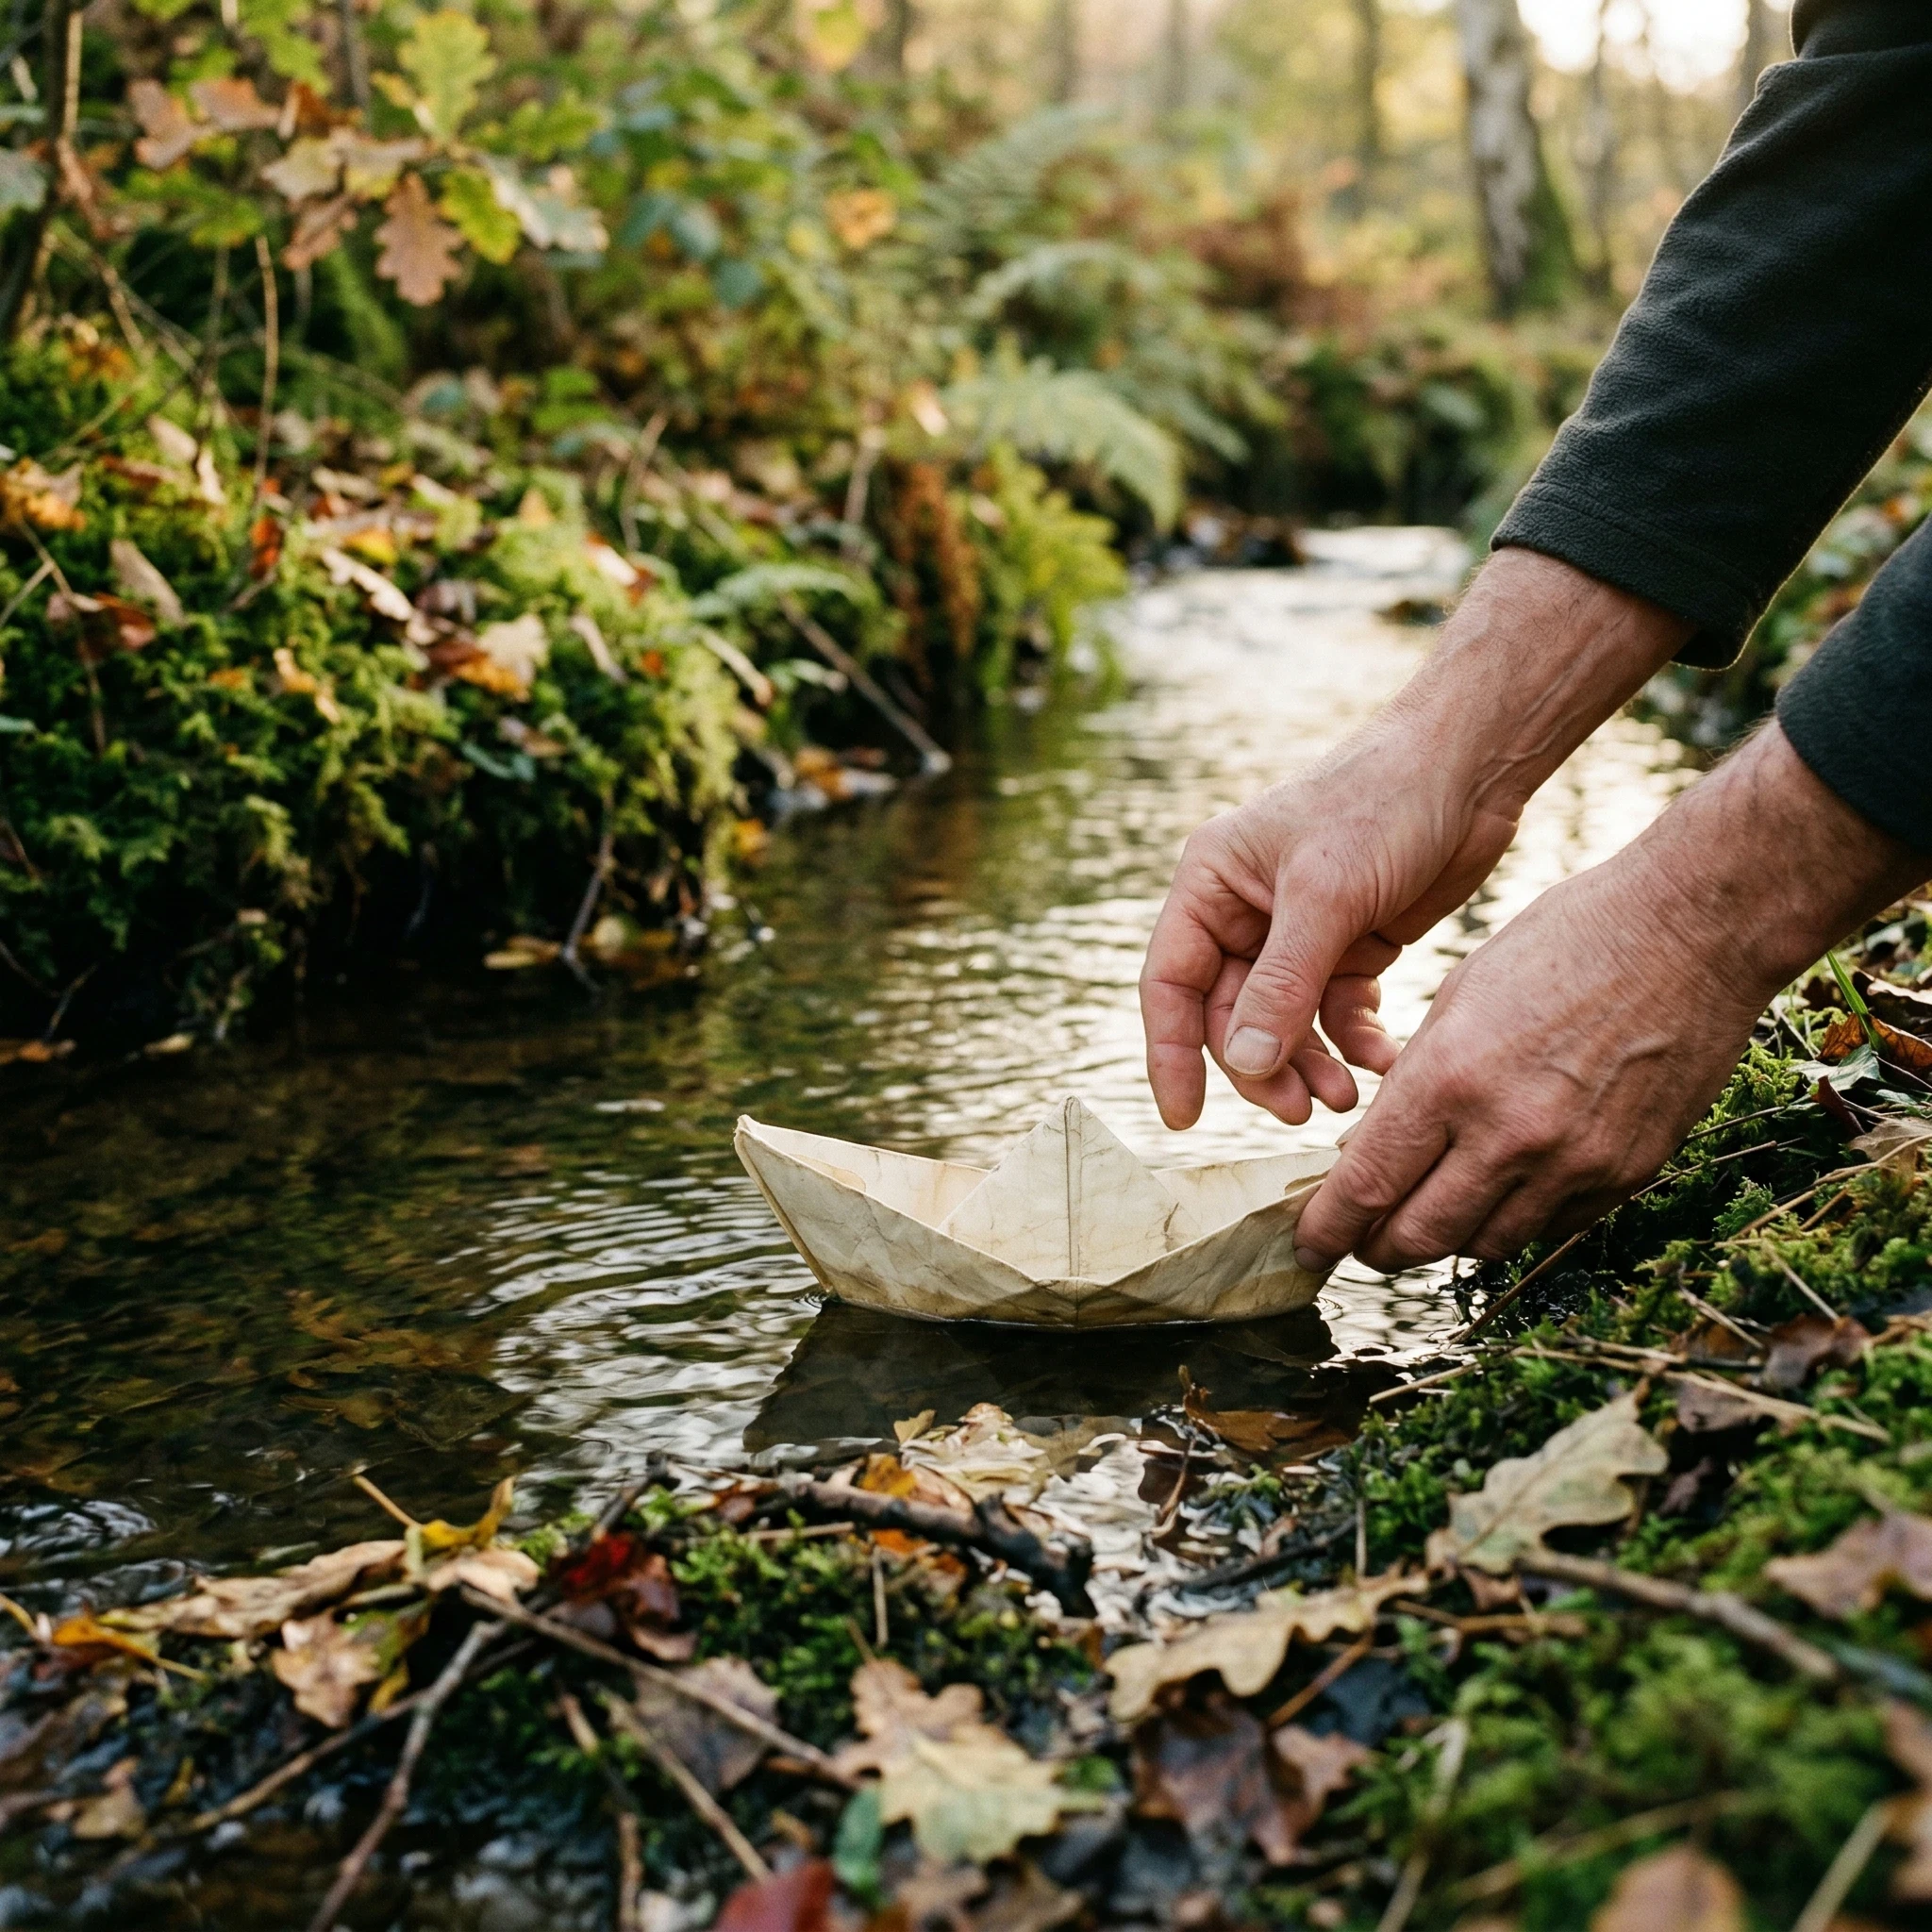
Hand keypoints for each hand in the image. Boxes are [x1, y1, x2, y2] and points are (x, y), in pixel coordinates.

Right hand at [1138, 739, 1519, 1127]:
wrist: (1470, 769)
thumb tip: (1245, 1064)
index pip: (1169, 984)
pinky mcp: (1351, 946)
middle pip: (1229, 1017)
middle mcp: (1243, 911)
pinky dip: (1354, 1041)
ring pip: (1284, 1026)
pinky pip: (1336, 1014)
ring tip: (1345, 1098)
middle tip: (1301, 1110)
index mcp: (1210, 885)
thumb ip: (1281, 986)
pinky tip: (1382, 1059)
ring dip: (1309, 1065)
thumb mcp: (1325, 898)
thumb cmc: (1382, 804)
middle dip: (1262, 1067)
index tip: (1184, 1118)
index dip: (1171, 1055)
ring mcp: (1298, 933)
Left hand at [1294, 721, 1928, 1271]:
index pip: (1366, 1188)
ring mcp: (1574, 1163)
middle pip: (1418, 1237)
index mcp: (1450, 1079)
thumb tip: (1373, 1153)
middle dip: (1376, 1246)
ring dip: (1445, 1237)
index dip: (1327, 1229)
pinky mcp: (1627, 1173)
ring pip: (1482, 1244)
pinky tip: (1497, 1193)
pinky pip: (1549, 1228)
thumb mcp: (1458, 999)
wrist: (1691, 929)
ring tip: (1426, 1213)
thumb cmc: (1564, 943)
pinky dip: (1511, 1221)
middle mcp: (1509, 1135)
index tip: (1308, 1244)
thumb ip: (1414, 1084)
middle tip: (1360, 1239)